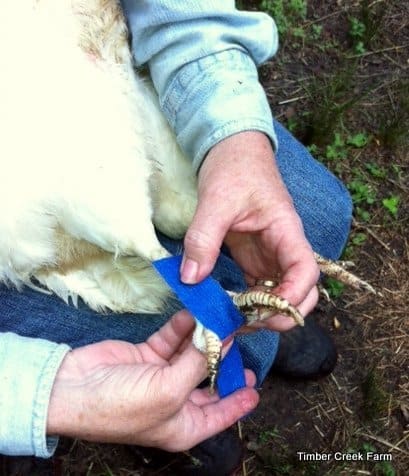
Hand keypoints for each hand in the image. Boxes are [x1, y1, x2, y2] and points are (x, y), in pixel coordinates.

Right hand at [47, 310, 258, 450]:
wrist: (74, 388)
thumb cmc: (124, 404)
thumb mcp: (169, 390)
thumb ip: (199, 364)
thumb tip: (222, 340)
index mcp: (184, 425)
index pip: (220, 414)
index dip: (239, 401)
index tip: (256, 388)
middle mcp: (175, 401)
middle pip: (208, 380)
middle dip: (223, 361)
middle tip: (241, 341)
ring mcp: (161, 376)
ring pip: (190, 354)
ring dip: (203, 337)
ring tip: (222, 319)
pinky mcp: (147, 355)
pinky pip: (171, 340)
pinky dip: (182, 328)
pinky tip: (194, 314)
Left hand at [181, 131, 319, 330]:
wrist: (232, 151)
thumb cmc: (234, 168)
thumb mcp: (216, 201)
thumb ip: (203, 238)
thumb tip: (191, 278)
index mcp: (285, 230)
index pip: (306, 269)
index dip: (294, 294)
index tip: (268, 309)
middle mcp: (282, 248)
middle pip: (301, 291)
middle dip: (281, 312)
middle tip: (247, 322)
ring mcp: (269, 255)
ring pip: (279, 293)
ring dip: (262, 312)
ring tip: (232, 321)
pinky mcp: (253, 257)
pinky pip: (256, 287)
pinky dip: (246, 302)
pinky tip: (227, 309)